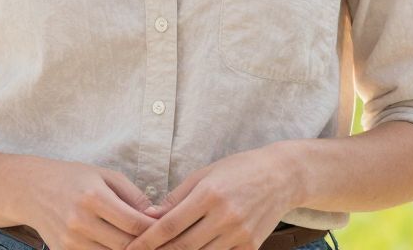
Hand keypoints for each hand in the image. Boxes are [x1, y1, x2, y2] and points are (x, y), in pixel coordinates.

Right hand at [21, 158, 157, 249]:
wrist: (32, 189)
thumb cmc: (74, 178)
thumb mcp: (105, 176)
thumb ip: (133, 196)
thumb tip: (157, 217)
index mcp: (93, 197)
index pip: (134, 224)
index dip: (155, 231)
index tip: (168, 230)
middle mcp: (80, 222)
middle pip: (126, 246)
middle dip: (147, 246)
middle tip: (163, 243)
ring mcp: (70, 242)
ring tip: (141, 245)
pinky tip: (119, 247)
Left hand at [124, 147, 292, 249]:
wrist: (282, 176)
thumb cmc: (238, 170)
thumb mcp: (205, 174)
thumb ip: (178, 197)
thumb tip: (150, 216)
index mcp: (209, 194)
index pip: (170, 225)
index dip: (147, 240)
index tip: (131, 248)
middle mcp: (225, 217)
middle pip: (183, 246)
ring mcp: (240, 234)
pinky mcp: (251, 247)